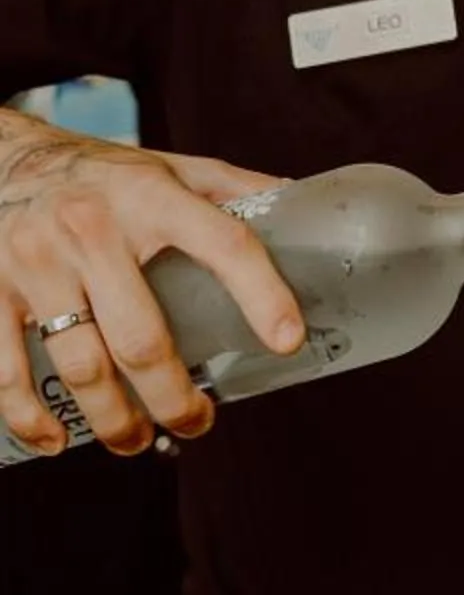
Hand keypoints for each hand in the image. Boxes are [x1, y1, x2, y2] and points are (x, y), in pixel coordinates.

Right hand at [0, 119, 302, 458]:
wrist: (6, 156)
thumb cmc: (101, 173)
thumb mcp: (173, 167)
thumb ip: (234, 191)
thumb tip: (303, 207)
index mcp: (152, 196)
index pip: (223, 244)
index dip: (262, 294)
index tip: (287, 340)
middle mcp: (93, 228)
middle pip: (143, 337)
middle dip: (176, 397)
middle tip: (196, 421)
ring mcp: (37, 262)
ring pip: (82, 364)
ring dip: (115, 419)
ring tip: (138, 438)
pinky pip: (7, 368)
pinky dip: (30, 417)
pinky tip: (58, 438)